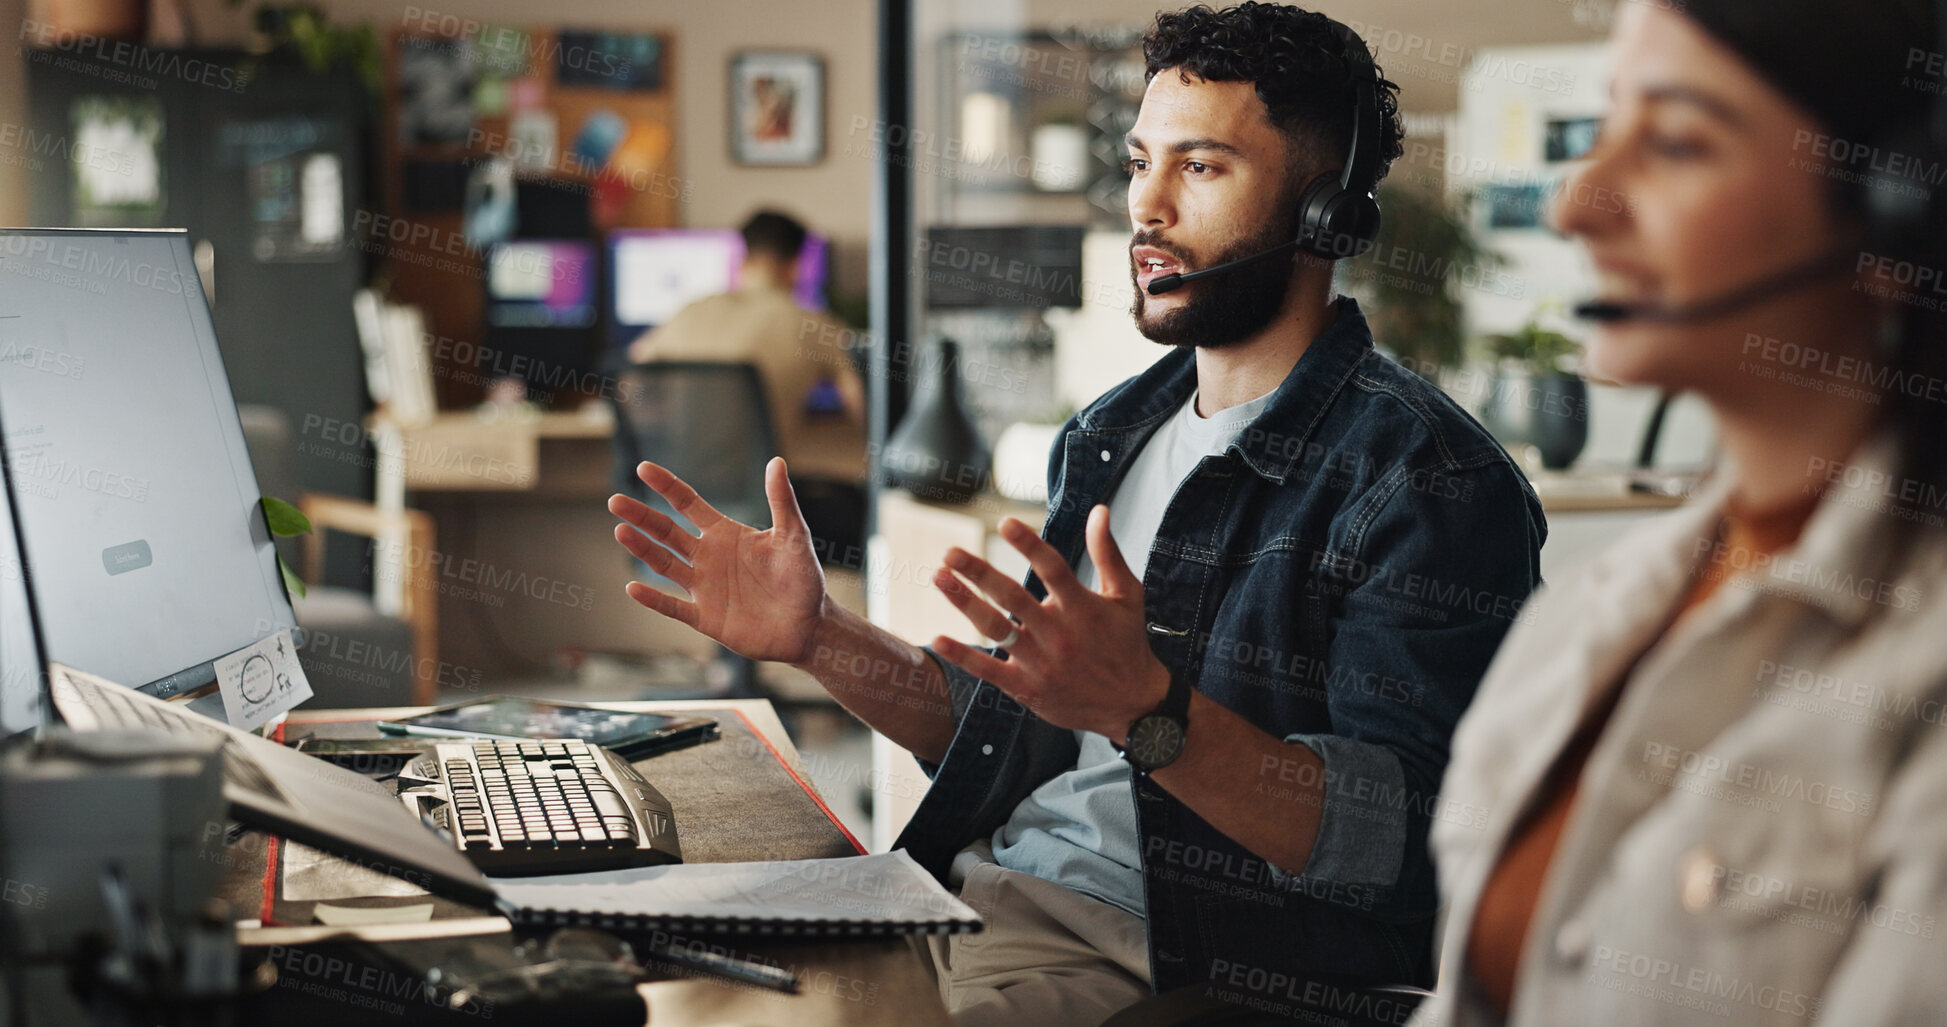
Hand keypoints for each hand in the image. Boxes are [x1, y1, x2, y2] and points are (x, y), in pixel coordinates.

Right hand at [608, 458, 825, 663]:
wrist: (810, 625)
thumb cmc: (803, 578)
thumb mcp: (794, 536)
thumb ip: (782, 501)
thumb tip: (777, 462)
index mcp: (725, 534)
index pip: (688, 504)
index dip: (666, 486)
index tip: (643, 468)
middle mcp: (708, 557)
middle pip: (666, 532)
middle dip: (642, 516)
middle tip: (615, 501)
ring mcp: (704, 588)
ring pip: (665, 565)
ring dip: (643, 549)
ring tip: (620, 531)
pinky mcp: (706, 618)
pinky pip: (674, 607)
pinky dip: (654, 599)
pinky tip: (633, 588)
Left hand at [930, 505, 1170, 738]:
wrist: (1132, 705)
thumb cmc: (1127, 643)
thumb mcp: (1126, 595)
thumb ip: (1107, 552)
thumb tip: (1099, 510)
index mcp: (1082, 607)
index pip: (1052, 568)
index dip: (1029, 544)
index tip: (1005, 522)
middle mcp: (1058, 633)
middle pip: (1012, 597)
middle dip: (979, 572)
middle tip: (950, 551)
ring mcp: (1040, 662)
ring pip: (994, 628)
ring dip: (964, 602)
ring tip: (938, 578)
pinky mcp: (1027, 687)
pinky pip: (988, 670)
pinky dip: (961, 655)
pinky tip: (938, 638)